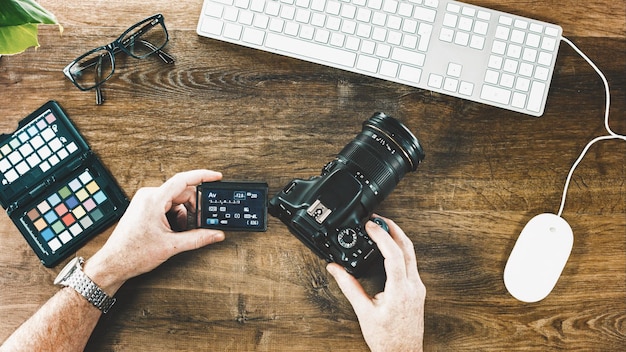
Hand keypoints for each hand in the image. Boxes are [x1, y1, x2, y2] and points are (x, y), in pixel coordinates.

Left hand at [83, 170, 225, 293]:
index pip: (183, 180)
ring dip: (183, 214)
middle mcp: (148, 196)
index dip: (202, 176)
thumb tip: (215, 234)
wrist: (114, 263)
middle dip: (193, 207)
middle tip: (200, 222)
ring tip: (180, 232)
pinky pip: (166, 205)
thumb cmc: (133, 253)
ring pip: (175, 200)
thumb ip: (198, 238)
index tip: (216, 177)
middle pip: (182, 192)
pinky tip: (173, 231)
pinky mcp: (144, 207)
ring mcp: (145, 201)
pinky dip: (175, 216)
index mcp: (154, 200)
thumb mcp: (171, 245)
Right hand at [327, 217, 425, 351]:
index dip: (381, 236)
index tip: (370, 225)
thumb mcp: (363, 312)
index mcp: (400, 291)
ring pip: (412, 254)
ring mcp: (418, 288)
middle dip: (393, 229)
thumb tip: (335, 268)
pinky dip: (400, 250)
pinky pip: (411, 263)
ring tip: (382, 229)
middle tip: (377, 219)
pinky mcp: (417, 291)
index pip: (393, 255)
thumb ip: (349, 286)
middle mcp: (413, 287)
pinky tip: (390, 249)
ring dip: (398, 238)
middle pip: (408, 248)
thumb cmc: (386, 339)